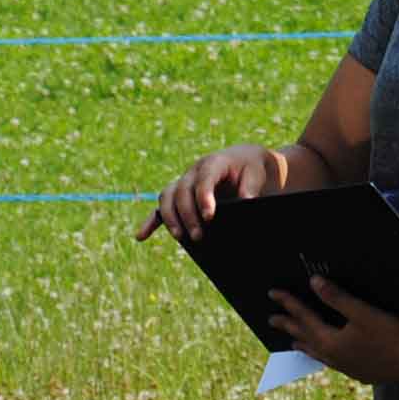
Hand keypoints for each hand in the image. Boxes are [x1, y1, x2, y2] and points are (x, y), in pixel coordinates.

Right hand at [147, 144, 279, 240]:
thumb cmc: (251, 168)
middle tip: (198, 237)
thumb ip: (251, 186)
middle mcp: (193, 171)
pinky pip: (161, 208)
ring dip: (170, 218)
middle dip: (188, 215)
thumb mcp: (257, 173)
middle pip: (181, 191)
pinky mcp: (179, 196)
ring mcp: (183, 183)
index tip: (209, 216)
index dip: (204, 197)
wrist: (243, 162)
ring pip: (167, 197)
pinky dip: (150, 222)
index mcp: (213, 163)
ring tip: (181, 237)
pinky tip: (141, 237)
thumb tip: (246, 201)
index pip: (203, 179)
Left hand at [267, 275, 398, 385]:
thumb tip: (314, 282)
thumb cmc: (391, 336)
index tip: (273, 293)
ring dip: (303, 345)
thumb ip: (337, 298)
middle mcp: (332, 356)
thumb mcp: (362, 313)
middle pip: (304, 337)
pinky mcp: (358, 372)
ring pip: (317, 354)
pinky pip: (331, 363)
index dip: (288, 303)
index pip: (303, 317)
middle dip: (288, 326)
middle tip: (271, 319)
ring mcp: (345, 367)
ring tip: (292, 343)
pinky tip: (328, 357)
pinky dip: (322, 356)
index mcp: (330, 340)